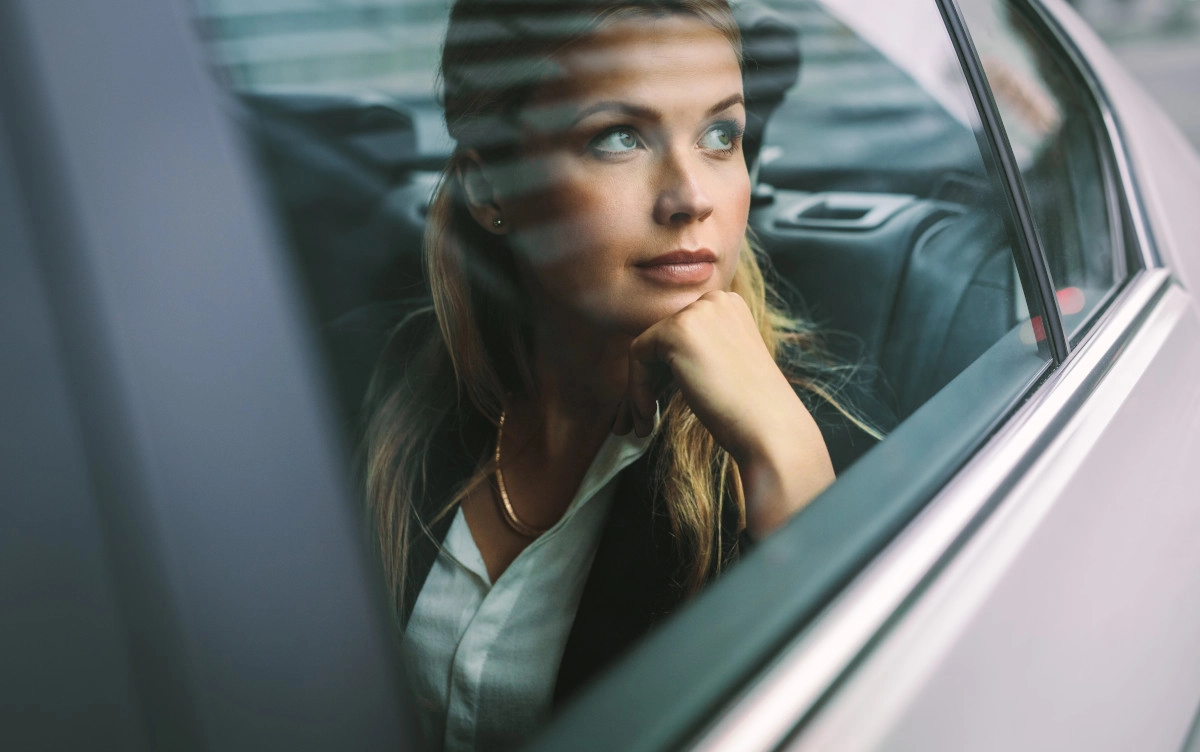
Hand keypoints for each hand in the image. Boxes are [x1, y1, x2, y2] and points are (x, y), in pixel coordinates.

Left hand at [613, 291, 834, 536]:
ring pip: (646, 349)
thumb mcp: (725, 367)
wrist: (769, 429)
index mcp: (730, 306)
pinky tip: (649, 417)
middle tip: (641, 420)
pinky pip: (638, 356)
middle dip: (647, 382)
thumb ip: (696, 354)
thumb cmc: (751, 411)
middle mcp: (715, 299)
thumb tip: (653, 362)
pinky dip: (637, 389)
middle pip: (660, 339)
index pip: (680, 333)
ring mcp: (696, 311)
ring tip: (641, 427)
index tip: (657, 407)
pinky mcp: (676, 330)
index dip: (664, 373)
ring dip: (639, 390)